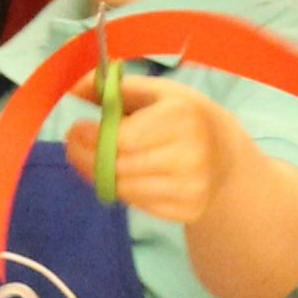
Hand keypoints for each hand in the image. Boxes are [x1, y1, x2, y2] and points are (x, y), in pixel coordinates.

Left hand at [64, 73, 254, 227]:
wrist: (224, 152)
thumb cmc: (183, 115)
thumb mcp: (156, 92)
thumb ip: (115, 89)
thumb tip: (74, 87)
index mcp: (182, 116)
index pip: (124, 138)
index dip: (93, 137)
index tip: (74, 130)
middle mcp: (191, 154)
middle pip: (120, 166)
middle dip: (88, 158)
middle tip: (72, 147)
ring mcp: (193, 186)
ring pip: (126, 189)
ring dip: (101, 176)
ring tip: (94, 160)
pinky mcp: (190, 210)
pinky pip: (139, 205)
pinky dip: (124, 191)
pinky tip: (123, 175)